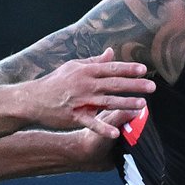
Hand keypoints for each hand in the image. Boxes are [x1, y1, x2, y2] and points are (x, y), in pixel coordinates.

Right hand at [29, 48, 153, 136]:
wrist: (33, 99)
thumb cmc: (55, 82)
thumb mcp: (73, 67)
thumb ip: (94, 61)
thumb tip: (110, 52)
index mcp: (86, 71)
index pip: (111, 69)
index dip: (128, 69)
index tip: (144, 70)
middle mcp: (85, 85)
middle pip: (114, 84)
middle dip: (134, 85)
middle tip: (152, 87)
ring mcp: (80, 101)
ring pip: (107, 102)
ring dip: (125, 103)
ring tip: (142, 105)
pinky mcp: (74, 117)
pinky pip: (91, 123)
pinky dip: (103, 128)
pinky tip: (116, 132)